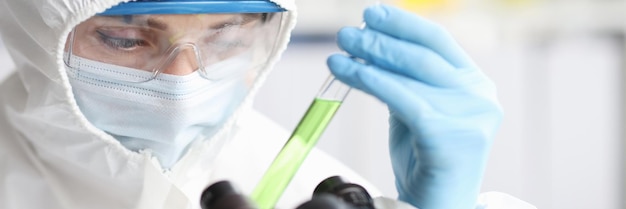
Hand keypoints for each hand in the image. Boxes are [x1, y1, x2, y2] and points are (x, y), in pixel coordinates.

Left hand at [327, 5, 502, 208]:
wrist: (437, 205)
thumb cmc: (424, 159)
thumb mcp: (416, 109)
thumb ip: (403, 80)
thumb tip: (370, 47)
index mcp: (475, 84)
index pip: (439, 42)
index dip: (404, 23)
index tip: (373, 12)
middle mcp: (480, 96)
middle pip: (423, 55)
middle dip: (381, 39)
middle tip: (348, 32)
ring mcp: (470, 116)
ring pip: (409, 75)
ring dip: (369, 58)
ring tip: (339, 51)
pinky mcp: (450, 135)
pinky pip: (401, 99)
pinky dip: (369, 80)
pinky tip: (347, 71)